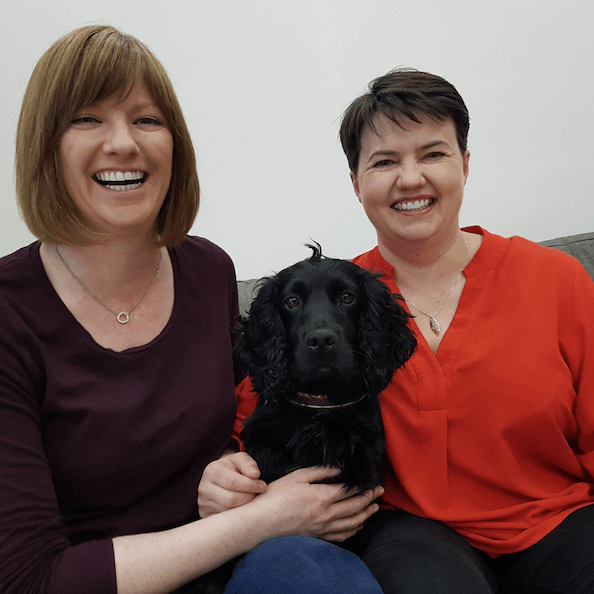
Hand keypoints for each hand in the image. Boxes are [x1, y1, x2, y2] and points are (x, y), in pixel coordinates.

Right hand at [198, 452, 266, 517]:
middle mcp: (204, 488)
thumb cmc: (233, 467)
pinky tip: (243, 508)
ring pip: (228, 512)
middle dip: (248, 497)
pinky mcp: (206, 515)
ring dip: (244, 507)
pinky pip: (224, 522)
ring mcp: (203, 504)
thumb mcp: (240, 459)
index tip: (263, 486)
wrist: (220, 476)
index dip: (251, 485)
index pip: (233, 482)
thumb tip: (255, 474)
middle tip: (257, 493)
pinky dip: (237, 516)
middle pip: (230, 500)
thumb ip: (248, 463)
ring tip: (250, 499)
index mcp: (211, 471)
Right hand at [253, 466, 383, 542]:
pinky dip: (353, 530)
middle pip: (355, 507)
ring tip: (374, 508)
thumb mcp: (298, 476)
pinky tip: (357, 525)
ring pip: (352, 523)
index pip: (350, 491)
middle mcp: (326, 515)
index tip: (372, 481)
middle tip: (379, 492)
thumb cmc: (277, 496)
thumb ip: (320, 471)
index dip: (363, 486)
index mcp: (322, 497)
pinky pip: (341, 536)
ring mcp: (322, 528)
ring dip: (366, 515)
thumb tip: (338, 469)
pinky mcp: (317, 536)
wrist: (262, 521)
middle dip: (370, 499)